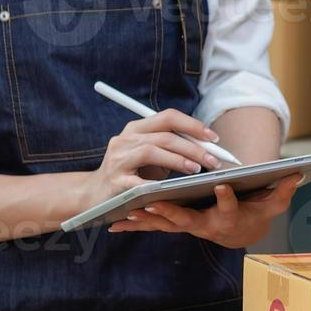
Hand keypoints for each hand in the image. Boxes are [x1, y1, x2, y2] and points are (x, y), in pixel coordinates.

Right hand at [80, 111, 222, 210]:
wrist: (96, 194)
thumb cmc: (133, 173)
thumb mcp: (151, 155)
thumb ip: (173, 146)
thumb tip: (209, 145)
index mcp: (137, 128)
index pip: (168, 116)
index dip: (193, 125)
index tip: (214, 138)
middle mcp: (125, 139)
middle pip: (164, 135)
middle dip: (193, 146)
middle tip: (214, 159)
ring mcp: (118, 159)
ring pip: (152, 150)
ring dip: (178, 159)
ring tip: (197, 169)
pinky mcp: (115, 181)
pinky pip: (138, 180)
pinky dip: (156, 183)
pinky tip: (172, 187)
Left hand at [108, 173, 301, 247]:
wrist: (239, 232)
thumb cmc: (255, 214)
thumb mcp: (272, 205)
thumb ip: (283, 192)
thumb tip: (297, 175)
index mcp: (229, 218)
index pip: (230, 208)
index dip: (227, 198)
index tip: (223, 185)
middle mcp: (206, 225)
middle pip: (187, 220)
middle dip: (170, 213)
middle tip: (154, 205)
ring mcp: (188, 226)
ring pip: (165, 225)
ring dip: (146, 221)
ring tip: (127, 213)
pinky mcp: (176, 224)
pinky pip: (154, 226)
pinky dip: (137, 224)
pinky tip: (116, 223)